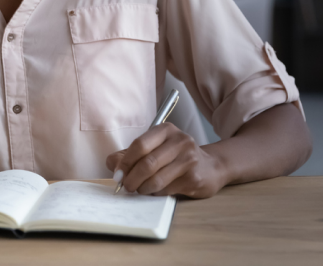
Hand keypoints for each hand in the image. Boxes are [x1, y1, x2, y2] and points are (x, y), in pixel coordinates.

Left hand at [106, 122, 227, 198]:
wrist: (210, 167)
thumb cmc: (174, 157)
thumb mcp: (153, 148)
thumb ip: (130, 155)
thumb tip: (112, 165)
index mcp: (165, 130)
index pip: (139, 145)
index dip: (125, 162)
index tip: (118, 175)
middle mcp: (179, 141)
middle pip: (147, 163)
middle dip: (132, 178)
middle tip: (126, 187)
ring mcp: (189, 160)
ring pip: (156, 179)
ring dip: (142, 188)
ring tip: (139, 190)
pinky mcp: (194, 178)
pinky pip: (166, 190)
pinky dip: (155, 193)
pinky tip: (155, 191)